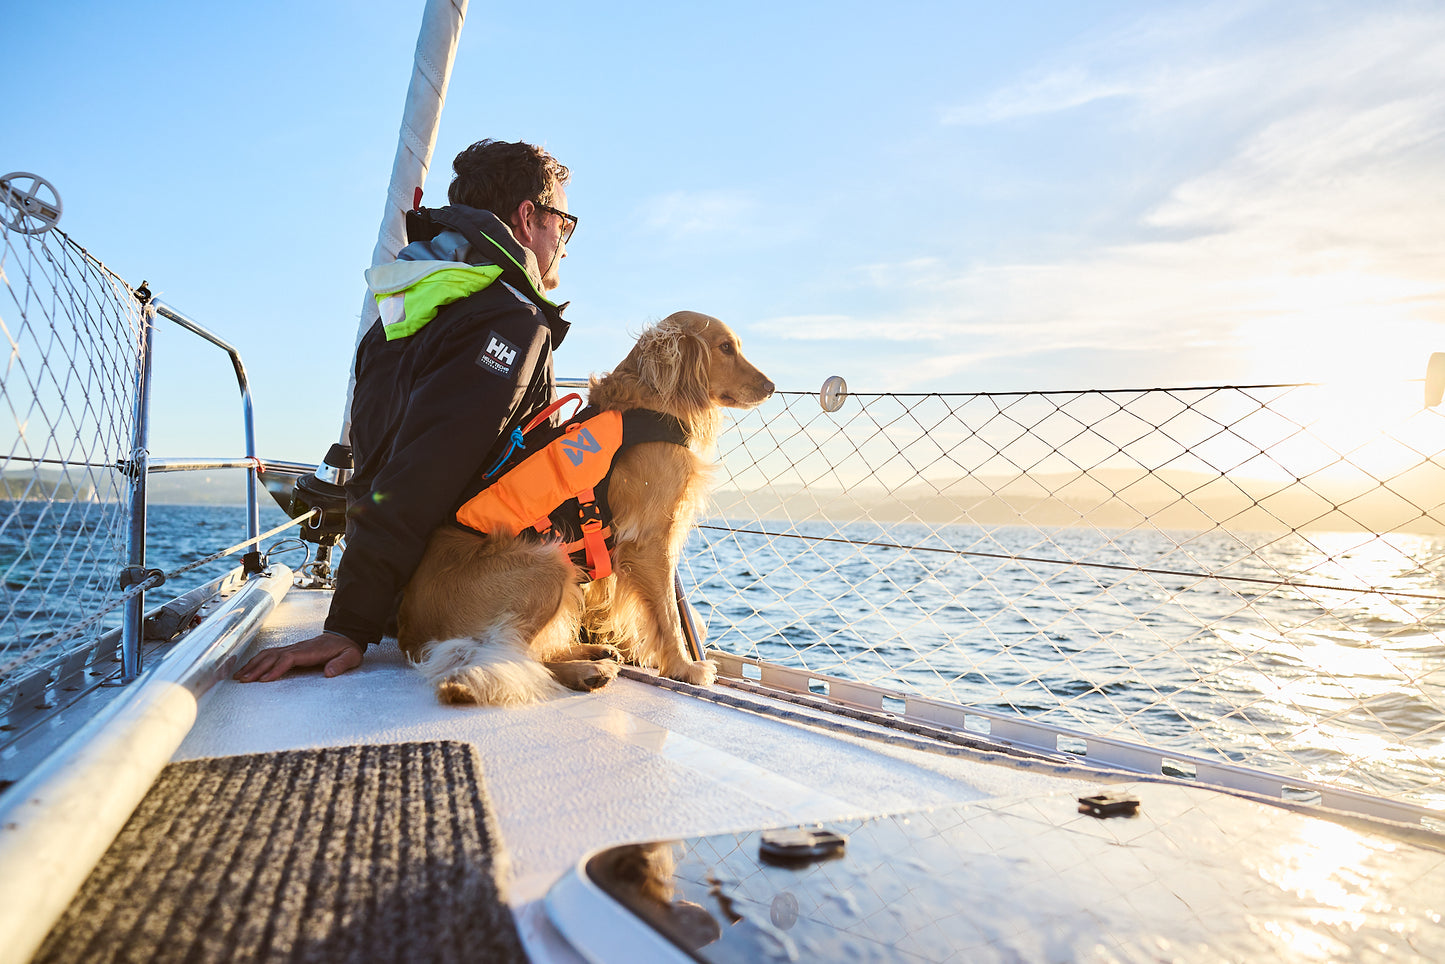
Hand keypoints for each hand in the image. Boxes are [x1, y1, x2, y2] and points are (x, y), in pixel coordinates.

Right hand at [234, 631, 363, 681]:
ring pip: (269, 654)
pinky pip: (271, 654)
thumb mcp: (351, 657)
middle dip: (257, 668)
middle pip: (273, 656)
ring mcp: (293, 647)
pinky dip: (258, 660)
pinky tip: (249, 668)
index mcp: (311, 651)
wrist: (345, 636)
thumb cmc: (347, 649)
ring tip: (239, 676)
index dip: (276, 669)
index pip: (289, 658)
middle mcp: (299, 647)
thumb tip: (329, 672)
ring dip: (253, 664)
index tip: (265, 680)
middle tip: (243, 681)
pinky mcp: (291, 650)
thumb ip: (341, 664)